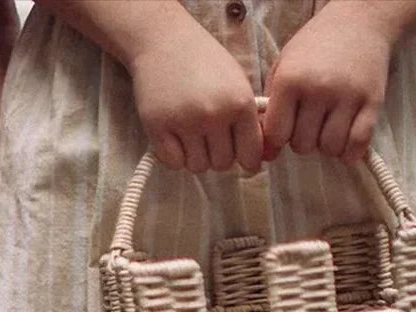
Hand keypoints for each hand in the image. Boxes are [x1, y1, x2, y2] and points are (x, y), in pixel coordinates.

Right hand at [129, 22, 262, 172]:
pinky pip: (174, 163)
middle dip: (217, 155)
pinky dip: (175, 157)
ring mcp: (185, 122)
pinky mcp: (158, 127)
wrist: (164, 41)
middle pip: (222, 164)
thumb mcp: (237, 85)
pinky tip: (174, 138)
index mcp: (240, 103)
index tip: (239, 155)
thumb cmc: (205, 64)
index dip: (246, 159)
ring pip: (198, 166)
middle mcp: (214, 114)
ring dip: (195, 156)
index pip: (250, 154)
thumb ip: (249, 121)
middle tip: (209, 136)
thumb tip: (257, 162)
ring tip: (191, 134)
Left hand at [261, 1, 395, 163]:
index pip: (276, 134)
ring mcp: (347, 96)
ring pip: (329, 148)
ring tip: (326, 129)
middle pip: (303, 145)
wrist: (360, 20)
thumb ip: (270, 110)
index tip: (286, 128)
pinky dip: (350, 153)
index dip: (279, 138)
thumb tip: (267, 154)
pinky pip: (358, 144)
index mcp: (290, 81)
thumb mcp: (283, 68)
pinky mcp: (373, 102)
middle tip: (309, 124)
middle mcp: (318, 89)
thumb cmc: (314, 48)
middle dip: (303, 141)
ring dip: (326, 146)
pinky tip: (345, 144)